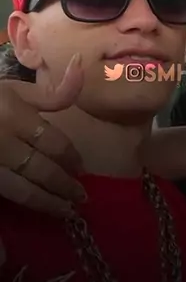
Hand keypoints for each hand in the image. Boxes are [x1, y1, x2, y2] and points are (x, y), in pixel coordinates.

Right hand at [0, 54, 85, 217]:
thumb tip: (81, 64)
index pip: (53, 142)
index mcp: (15, 116)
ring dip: (47, 202)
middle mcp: (3, 143)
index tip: (81, 167)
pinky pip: (4, 197)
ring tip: (66, 210)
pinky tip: (33, 217)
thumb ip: (50, 90)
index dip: (71, 156)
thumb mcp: (15, 89)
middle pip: (41, 169)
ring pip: (22, 190)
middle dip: (64, 184)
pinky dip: (21, 210)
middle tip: (82, 196)